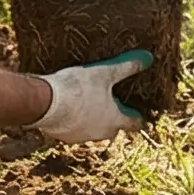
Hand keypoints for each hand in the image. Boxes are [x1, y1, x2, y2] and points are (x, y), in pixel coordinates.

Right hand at [36, 51, 150, 142]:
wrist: (45, 104)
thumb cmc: (78, 88)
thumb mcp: (105, 72)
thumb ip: (126, 66)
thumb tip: (148, 57)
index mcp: (114, 120)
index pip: (133, 123)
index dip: (137, 118)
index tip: (140, 115)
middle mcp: (100, 133)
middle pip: (113, 128)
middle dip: (114, 118)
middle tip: (113, 104)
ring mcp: (81, 137)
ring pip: (93, 130)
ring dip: (93, 120)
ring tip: (89, 103)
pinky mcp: (63, 137)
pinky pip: (75, 130)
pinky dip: (75, 121)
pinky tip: (69, 108)